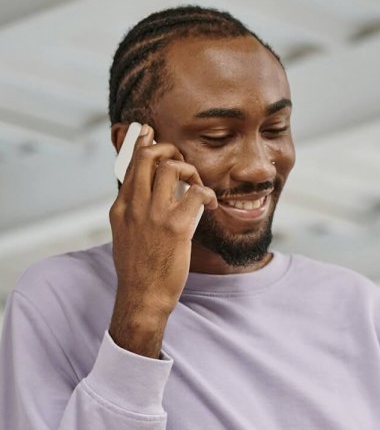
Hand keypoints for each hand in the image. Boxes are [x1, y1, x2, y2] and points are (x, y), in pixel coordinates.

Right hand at [109, 123, 216, 317]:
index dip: (141, 145)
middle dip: (167, 149)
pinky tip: (210, 205)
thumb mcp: (125, 238)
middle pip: (147, 156)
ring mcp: (154, 215)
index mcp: (120, 208)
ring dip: (190, 170)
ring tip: (197, 186)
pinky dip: (207, 194)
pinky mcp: (176, 227)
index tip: (149, 133)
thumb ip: (132, 216)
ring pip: (171, 167)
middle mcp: (135, 206)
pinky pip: (196, 193)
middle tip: (182, 161)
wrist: (143, 296)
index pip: (129, 166)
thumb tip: (141, 201)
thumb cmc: (139, 272)